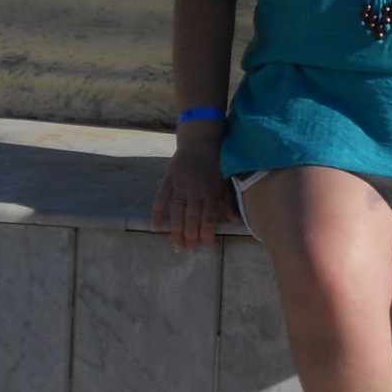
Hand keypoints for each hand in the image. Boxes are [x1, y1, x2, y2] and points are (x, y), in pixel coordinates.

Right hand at [151, 131, 233, 252]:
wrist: (200, 141)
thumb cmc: (215, 163)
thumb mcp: (225, 181)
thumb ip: (228, 202)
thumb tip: (236, 221)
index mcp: (211, 191)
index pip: (209, 216)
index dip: (206, 232)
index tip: (204, 244)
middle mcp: (196, 190)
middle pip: (192, 218)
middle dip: (191, 236)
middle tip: (188, 251)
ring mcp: (181, 185)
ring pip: (177, 212)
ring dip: (176, 230)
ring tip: (176, 246)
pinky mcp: (169, 179)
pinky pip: (161, 198)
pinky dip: (157, 212)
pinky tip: (155, 227)